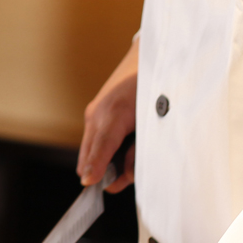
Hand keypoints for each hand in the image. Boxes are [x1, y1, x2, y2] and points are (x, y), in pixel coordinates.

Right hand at [78, 36, 138, 189]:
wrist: (147, 58)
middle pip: (88, 156)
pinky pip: (94, 140)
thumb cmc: (154, 91)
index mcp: (114, 114)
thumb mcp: (151, 124)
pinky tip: (125, 140)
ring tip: (131, 150)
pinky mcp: (94, 112)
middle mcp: (97, 114)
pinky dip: (105, 149)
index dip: (97, 169)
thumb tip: (124, 177)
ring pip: (89, 151)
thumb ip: (137, 152)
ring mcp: (93, 112)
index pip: (100, 149)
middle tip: (127, 173)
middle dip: (104, 172)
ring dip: (106, 161)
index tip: (90, 185)